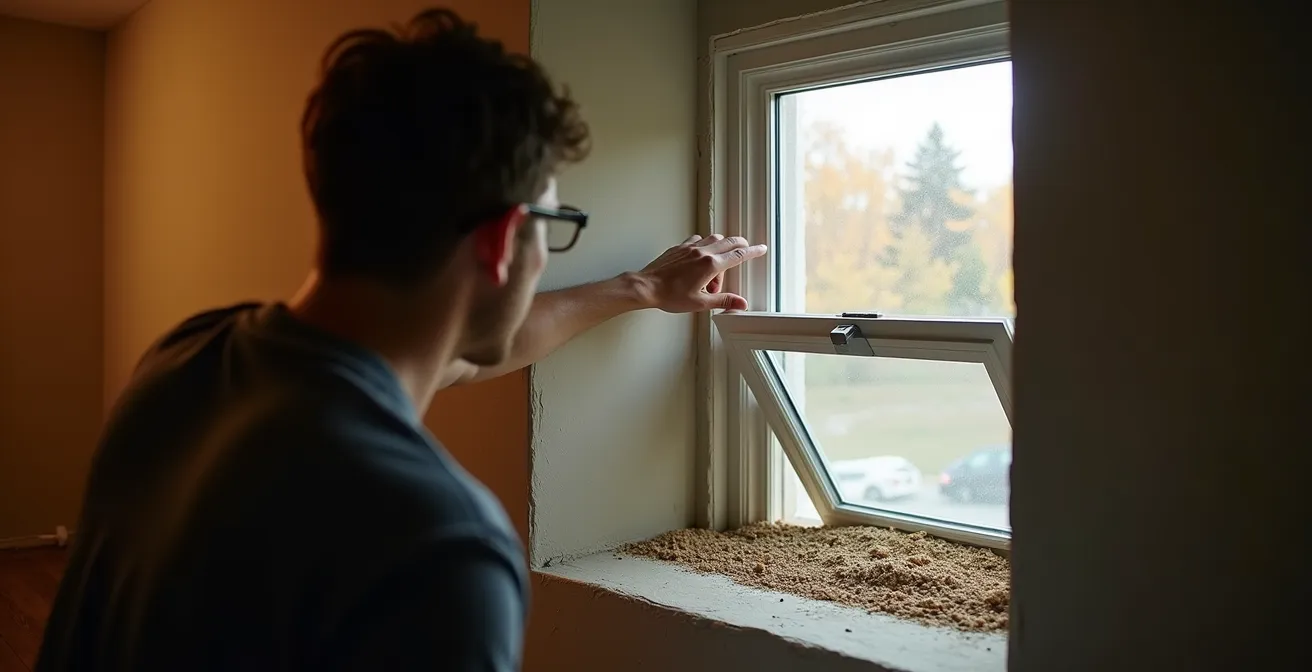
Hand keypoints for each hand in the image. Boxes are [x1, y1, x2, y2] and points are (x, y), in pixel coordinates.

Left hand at [635, 234, 767, 312]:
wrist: (647, 287)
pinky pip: (697, 240)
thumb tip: (740, 303)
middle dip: (740, 246)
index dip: (753, 252)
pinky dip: (704, 246)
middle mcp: (702, 252)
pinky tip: (700, 259)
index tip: (761, 248)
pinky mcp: (679, 247)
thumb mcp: (700, 303)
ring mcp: (690, 248)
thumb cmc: (669, 295)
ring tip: (716, 270)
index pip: (738, 256)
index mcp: (710, 265)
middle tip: (745, 252)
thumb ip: (723, 301)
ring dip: (721, 248)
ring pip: (714, 239)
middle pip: (729, 242)